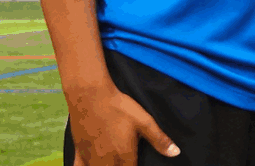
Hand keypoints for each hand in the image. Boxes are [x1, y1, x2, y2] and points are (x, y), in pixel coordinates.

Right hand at [63, 82, 179, 165]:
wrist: (90, 95)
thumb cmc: (119, 107)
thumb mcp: (144, 121)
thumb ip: (159, 139)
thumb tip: (176, 153)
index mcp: (124, 156)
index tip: (135, 164)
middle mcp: (105, 161)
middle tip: (125, 162)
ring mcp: (90, 158)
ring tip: (113, 163)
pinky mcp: (78, 151)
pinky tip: (91, 165)